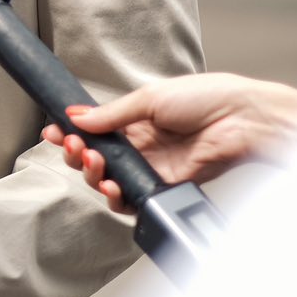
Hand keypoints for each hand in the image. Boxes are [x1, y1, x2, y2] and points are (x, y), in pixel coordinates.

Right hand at [41, 72, 296, 212]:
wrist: (242, 120)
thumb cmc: (207, 98)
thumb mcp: (149, 98)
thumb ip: (112, 114)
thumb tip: (77, 116)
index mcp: (135, 118)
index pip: (94, 129)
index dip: (72, 133)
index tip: (54, 132)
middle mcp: (141, 144)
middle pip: (95, 157)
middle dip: (77, 153)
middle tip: (73, 146)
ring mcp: (151, 166)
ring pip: (108, 179)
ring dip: (92, 174)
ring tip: (92, 161)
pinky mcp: (164, 186)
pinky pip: (132, 198)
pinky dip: (115, 196)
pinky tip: (110, 185)